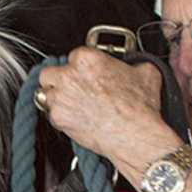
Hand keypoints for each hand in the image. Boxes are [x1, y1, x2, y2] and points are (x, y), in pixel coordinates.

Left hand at [34, 47, 171, 163]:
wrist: (135, 135)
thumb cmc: (138, 108)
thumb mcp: (146, 73)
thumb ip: (133, 64)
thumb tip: (134, 66)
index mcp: (87, 59)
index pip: (72, 56)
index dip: (79, 67)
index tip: (84, 74)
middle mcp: (70, 75)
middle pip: (50, 73)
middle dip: (58, 80)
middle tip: (71, 88)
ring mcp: (61, 97)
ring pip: (45, 93)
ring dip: (55, 98)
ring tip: (70, 104)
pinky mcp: (58, 118)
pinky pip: (50, 115)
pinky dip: (59, 117)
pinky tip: (73, 119)